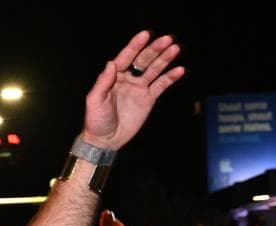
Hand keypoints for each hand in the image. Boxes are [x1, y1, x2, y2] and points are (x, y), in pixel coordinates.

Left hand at [81, 31, 184, 150]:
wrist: (105, 140)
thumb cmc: (96, 120)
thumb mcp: (95, 101)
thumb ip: (103, 82)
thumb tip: (111, 64)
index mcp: (113, 77)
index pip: (125, 57)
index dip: (135, 46)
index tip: (145, 35)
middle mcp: (127, 79)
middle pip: (142, 60)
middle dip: (154, 49)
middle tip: (167, 39)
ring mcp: (138, 88)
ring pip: (154, 70)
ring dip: (165, 59)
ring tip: (176, 48)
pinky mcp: (148, 98)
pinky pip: (161, 85)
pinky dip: (170, 77)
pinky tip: (180, 70)